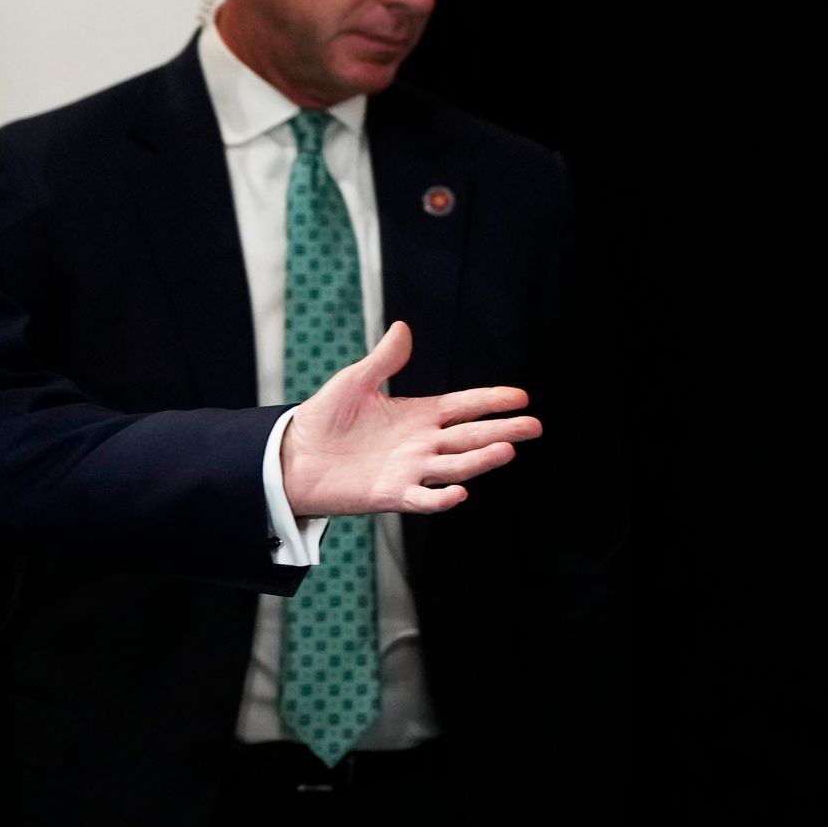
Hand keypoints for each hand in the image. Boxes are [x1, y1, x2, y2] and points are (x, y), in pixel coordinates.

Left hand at [275, 320, 540, 518]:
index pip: (464, 406)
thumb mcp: (354, 382)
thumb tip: (403, 328)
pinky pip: (422, 498)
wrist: (293, 456)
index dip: (491, 401)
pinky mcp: (391, 494)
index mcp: (418, 415)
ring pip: (454, 466)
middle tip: (534, 425)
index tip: (521, 397)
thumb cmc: (324, 419)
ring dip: (480, 460)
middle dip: (503, 430)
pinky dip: (441, 498)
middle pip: (470, 437)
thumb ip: (383, 360)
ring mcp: (410, 470)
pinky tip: (460, 491)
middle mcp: (421, 444)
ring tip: (506, 450)